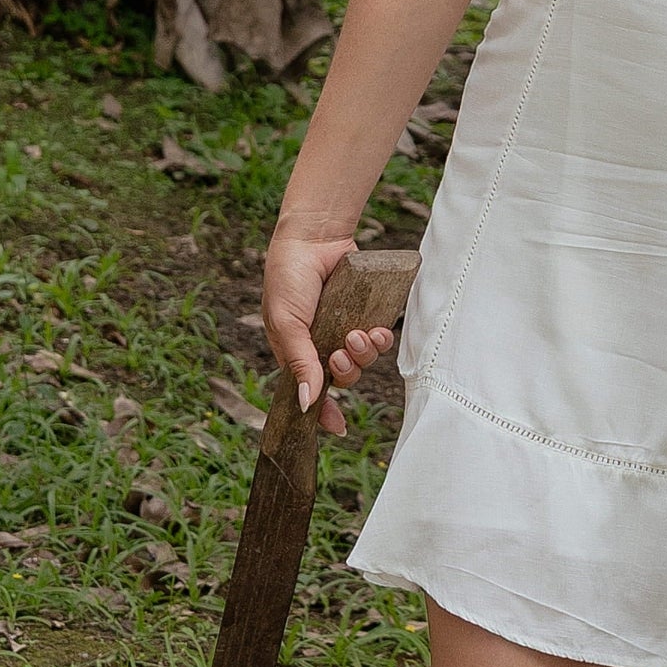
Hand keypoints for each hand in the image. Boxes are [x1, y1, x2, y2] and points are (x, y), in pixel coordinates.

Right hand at [262, 226, 396, 436]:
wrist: (314, 238)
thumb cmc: (289, 279)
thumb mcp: (287, 324)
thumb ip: (299, 364)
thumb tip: (306, 404)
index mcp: (297, 353)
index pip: (311, 393)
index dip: (323, 413)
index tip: (337, 428)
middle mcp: (322, 346)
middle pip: (342, 380)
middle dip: (346, 372)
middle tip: (340, 353)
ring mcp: (344, 331)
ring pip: (363, 362)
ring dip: (363, 355)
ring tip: (357, 335)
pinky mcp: (365, 315)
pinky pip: (378, 341)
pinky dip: (380, 341)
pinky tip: (376, 330)